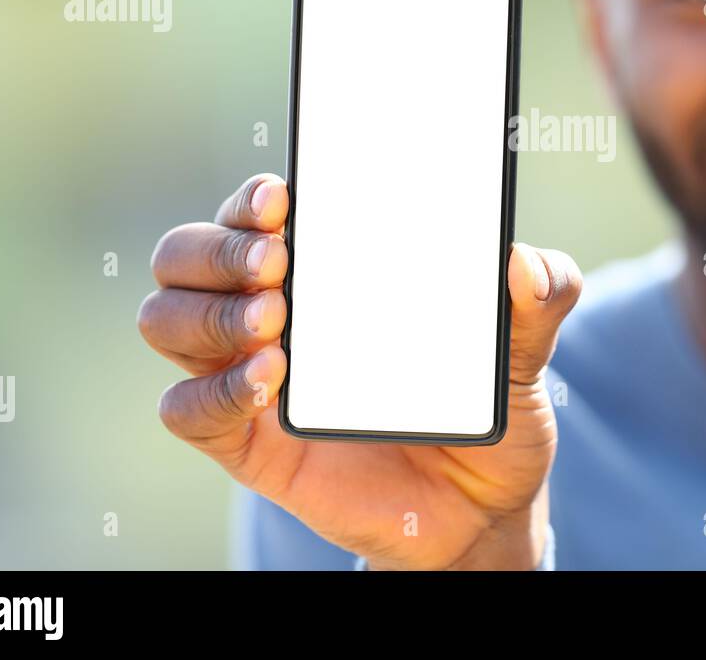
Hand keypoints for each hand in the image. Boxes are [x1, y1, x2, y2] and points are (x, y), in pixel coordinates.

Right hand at [137, 173, 580, 568]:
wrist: (476, 511)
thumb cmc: (485, 411)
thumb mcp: (525, 353)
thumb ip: (540, 298)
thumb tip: (522, 261)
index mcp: (327, 268)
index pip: (258, 209)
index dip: (255, 195)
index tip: (287, 196)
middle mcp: (273, 307)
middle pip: (188, 251)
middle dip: (219, 245)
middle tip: (279, 260)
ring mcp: (251, 372)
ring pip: (165, 316)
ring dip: (208, 310)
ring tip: (276, 319)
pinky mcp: (247, 440)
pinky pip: (184, 409)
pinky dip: (213, 389)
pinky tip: (268, 380)